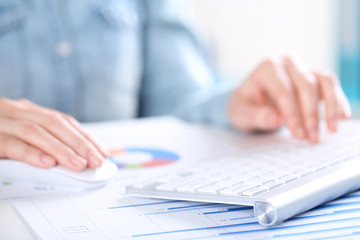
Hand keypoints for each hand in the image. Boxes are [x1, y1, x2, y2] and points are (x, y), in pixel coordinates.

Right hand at [0, 98, 107, 169]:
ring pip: (35, 132)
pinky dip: (32, 154)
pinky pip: (12, 144)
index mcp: (27, 111)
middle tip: (96, 161)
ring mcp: (1, 123)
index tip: (102, 153)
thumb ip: (44, 142)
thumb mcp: (19, 135)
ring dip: (61, 149)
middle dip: (79, 143)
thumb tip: (76, 159)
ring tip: (79, 165)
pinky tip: (48, 163)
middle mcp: (16, 111)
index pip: (63, 121)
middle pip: (55, 124)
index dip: (85, 137)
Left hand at [228, 56, 350, 142]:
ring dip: (330, 107)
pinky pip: (330, 85)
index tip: (298, 134)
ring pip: (323, 82)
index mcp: (266, 68)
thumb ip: (254, 116)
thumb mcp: (240, 113)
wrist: (250, 99)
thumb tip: (276, 119)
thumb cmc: (245, 105)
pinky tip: (342, 117)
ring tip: (332, 130)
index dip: (292, 113)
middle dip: (311, 114)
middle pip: (306, 85)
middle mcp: (286, 62)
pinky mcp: (313, 75)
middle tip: (312, 138)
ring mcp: (301, 67)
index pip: (284, 90)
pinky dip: (338, 100)